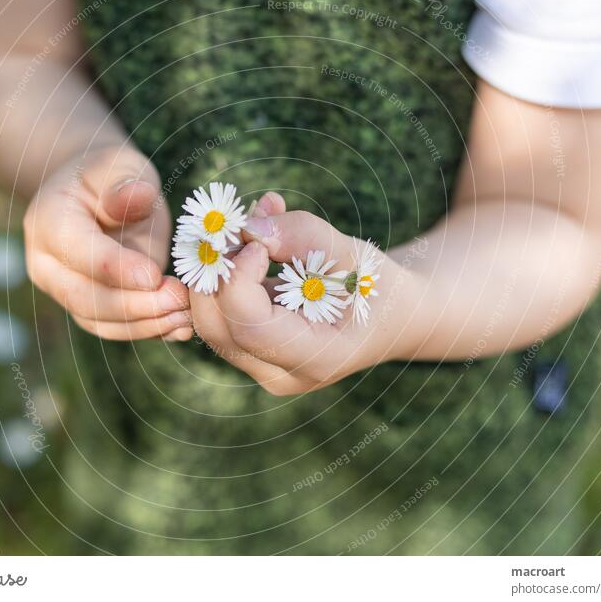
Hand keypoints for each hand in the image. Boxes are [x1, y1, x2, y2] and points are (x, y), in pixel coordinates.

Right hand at [24, 147, 191, 340]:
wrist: (95, 192)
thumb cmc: (109, 175)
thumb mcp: (118, 165)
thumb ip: (125, 183)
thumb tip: (139, 197)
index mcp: (48, 221)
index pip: (79, 252)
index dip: (117, 267)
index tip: (155, 275)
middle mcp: (48, 264)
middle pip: (86, 297)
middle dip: (136, 305)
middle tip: (179, 298)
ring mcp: (64, 290)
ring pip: (100, 321)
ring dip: (146, 324)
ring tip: (186, 318)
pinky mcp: (88, 307)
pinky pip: (114, 328)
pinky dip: (148, 330)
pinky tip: (179, 328)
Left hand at [191, 206, 405, 393]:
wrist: (390, 317)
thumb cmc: (377, 286)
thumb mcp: (353, 253)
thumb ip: (302, 236)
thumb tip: (246, 226)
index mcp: (318, 358)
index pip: (250, 326)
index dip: (239, 278)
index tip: (256, 241)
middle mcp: (284, 374)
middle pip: (218, 327)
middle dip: (217, 271)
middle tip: (235, 227)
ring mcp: (264, 369)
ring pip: (210, 322)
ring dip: (216, 271)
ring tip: (246, 229)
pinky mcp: (252, 354)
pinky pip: (219, 317)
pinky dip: (223, 278)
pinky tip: (249, 246)